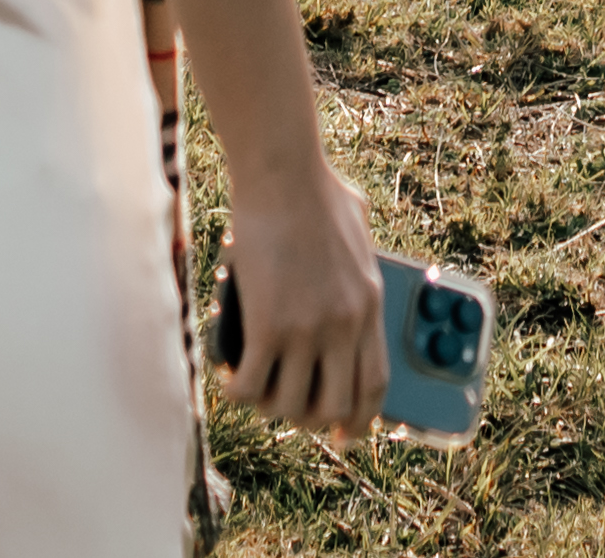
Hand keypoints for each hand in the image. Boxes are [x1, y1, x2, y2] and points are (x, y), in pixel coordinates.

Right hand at [221, 172, 387, 443]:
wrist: (284, 172)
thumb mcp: (360, 228)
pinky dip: (238, 392)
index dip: (360, 419)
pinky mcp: (269, 325)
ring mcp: (308, 329)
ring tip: (254, 389)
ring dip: (270, 406)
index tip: (345, 433)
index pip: (375, 384)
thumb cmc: (317, 189)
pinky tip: (229, 379)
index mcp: (369, 305)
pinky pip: (252, 385)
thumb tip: (358, 263)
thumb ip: (363, 258)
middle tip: (287, 407)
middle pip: (334, 405)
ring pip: (290, 405)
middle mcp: (344, 325)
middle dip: (309, 418)